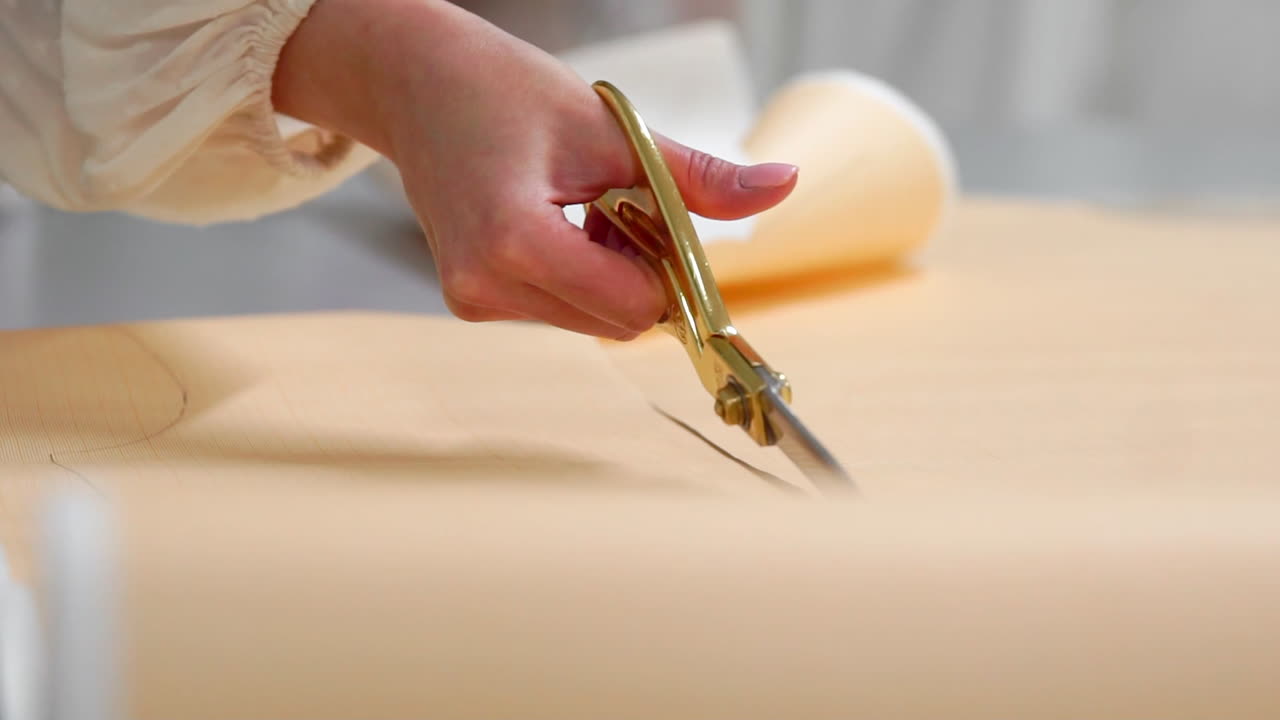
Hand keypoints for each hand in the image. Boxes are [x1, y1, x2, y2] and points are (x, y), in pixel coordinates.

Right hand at [275, 0, 797, 339]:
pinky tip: (560, 220)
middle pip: (617, 323)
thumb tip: (784, 185)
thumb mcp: (611, 128)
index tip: (661, 215)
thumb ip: (696, 176)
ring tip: (583, 204)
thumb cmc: (502, 91)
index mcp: (515, 241)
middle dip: (641, 271)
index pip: (634, 306)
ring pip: (592, 321)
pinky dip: (580, 274)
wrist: (416, 83)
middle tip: (620, 200)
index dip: (667, 268)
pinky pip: (560, 309)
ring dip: (611, 272)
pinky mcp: (472, 301)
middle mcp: (485, 286)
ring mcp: (474, 300)